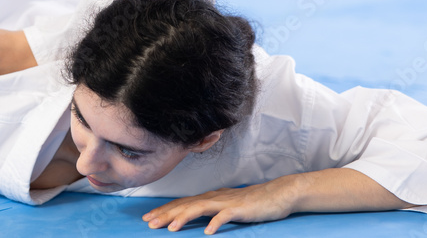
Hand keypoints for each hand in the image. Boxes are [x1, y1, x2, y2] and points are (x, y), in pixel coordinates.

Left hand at [143, 176, 299, 233]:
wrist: (277, 194)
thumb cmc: (252, 202)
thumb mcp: (227, 206)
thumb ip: (212, 209)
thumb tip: (196, 216)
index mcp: (210, 198)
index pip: (182, 203)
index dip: (165, 210)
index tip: (148, 218)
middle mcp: (214, 197)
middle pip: (185, 205)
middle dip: (166, 214)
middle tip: (149, 223)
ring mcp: (226, 202)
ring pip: (200, 208)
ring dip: (183, 217)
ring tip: (170, 228)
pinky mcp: (240, 208)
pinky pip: (225, 215)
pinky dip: (215, 223)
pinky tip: (207, 232)